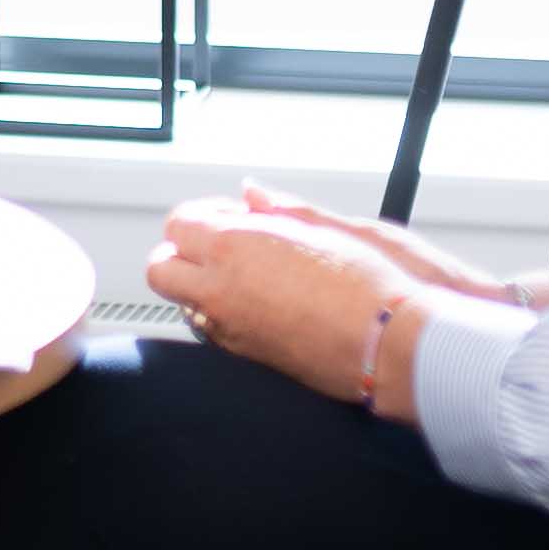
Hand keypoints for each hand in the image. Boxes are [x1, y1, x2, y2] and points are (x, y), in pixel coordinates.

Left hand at [148, 199, 432, 410]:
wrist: (386, 345)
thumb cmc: (365, 286)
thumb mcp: (322, 230)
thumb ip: (278, 209)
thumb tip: (254, 195)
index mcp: (232, 247)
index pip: (178, 224)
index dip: (203, 217)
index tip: (229, 217)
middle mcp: (219, 289)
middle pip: (161, 268)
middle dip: (182, 253)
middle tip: (219, 245)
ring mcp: (227, 326)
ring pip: (181, 302)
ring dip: (198, 283)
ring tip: (242, 274)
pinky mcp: (243, 354)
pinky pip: (209, 327)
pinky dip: (219, 311)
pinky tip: (259, 302)